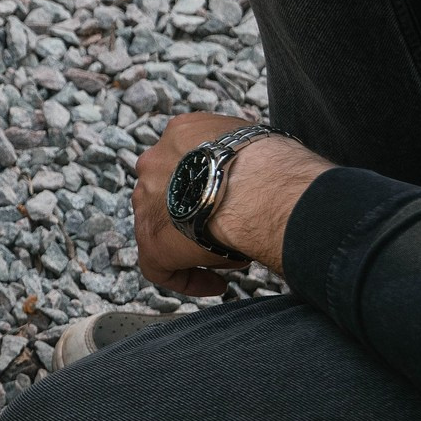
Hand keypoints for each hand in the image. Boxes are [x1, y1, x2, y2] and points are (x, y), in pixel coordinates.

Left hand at [132, 111, 333, 295]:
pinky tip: (217, 285)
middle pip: (170, 194)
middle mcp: (154, 162)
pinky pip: (159, 267)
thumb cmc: (273, 164)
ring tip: (235, 253)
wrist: (258, 185)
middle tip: (232, 230)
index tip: (229, 205)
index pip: (186, 163)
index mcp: (180, 134)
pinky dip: (186, 279)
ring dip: (194, 243)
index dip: (208, 189)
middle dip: (197, 214)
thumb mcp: (256, 145)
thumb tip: (258, 177)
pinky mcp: (151, 240)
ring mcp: (147, 201)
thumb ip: (244, 157)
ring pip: (164, 227)